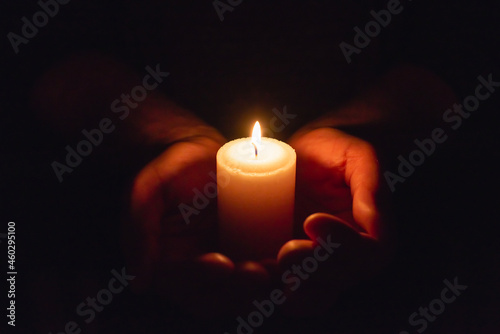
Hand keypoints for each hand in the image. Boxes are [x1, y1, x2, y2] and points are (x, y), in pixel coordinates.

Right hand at [123, 134, 274, 316]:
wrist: (202, 153)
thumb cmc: (172, 167)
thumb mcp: (148, 189)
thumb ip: (140, 228)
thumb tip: (139, 282)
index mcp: (168, 262)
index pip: (183, 283)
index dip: (202, 279)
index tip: (223, 265)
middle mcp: (196, 271)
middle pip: (217, 297)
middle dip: (239, 290)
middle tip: (260, 273)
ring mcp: (225, 264)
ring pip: (243, 291)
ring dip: (262, 287)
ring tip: (279, 269)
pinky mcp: (249, 252)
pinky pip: (264, 272)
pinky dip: (278, 273)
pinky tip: (292, 262)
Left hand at [277, 127, 391, 315]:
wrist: (303, 157)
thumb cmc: (335, 152)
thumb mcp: (358, 155)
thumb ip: (370, 183)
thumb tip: (369, 219)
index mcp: (371, 234)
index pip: (369, 254)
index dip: (342, 245)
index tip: (312, 220)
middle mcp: (347, 258)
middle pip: (338, 281)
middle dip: (312, 269)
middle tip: (285, 251)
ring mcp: (317, 267)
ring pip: (313, 297)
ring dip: (291, 289)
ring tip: (269, 267)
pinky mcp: (288, 267)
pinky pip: (283, 292)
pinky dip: (268, 291)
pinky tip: (252, 276)